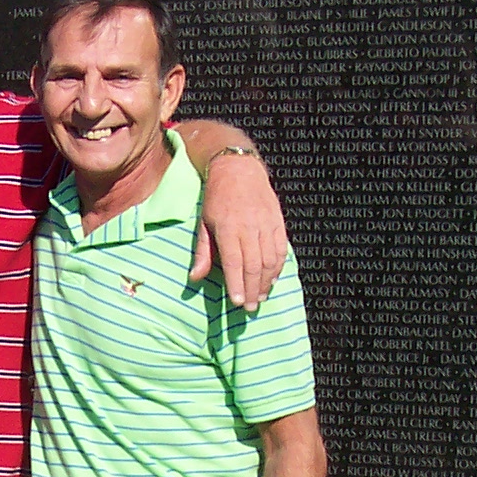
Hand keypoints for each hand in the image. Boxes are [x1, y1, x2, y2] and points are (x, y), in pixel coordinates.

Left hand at [192, 154, 287, 308]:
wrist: (239, 168)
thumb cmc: (217, 197)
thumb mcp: (204, 223)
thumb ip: (203, 252)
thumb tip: (195, 278)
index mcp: (228, 227)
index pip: (234, 262)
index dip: (236, 284)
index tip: (238, 303)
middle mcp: (249, 226)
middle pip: (253, 265)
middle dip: (252, 289)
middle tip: (251, 308)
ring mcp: (265, 223)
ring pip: (269, 259)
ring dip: (266, 282)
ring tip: (261, 297)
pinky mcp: (277, 221)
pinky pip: (281, 248)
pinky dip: (278, 266)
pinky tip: (273, 279)